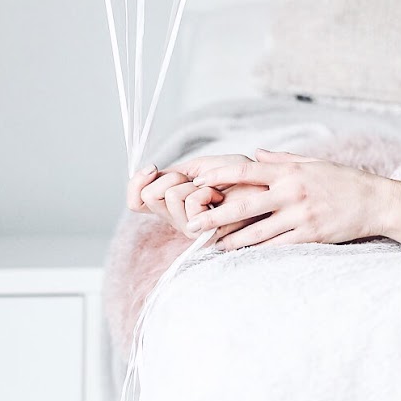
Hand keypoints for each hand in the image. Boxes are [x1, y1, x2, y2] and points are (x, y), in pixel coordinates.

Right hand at [126, 154, 253, 232]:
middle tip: (199, 182)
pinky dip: (206, 190)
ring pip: (169, 196)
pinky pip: (190, 202)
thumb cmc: (238, 177)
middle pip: (150, 196)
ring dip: (194, 184)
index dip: (136, 183)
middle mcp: (176, 219)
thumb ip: (172, 173)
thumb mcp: (199, 168)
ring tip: (214, 191)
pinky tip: (220, 197)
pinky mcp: (204, 233)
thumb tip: (148, 171)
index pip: (136, 202)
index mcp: (172, 205)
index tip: (152, 168)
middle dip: (174, 177)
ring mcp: (189, 228)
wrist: (264, 184)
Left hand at [186, 149, 394, 248]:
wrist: (376, 202)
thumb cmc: (344, 181)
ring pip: (258, 231)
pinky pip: (277, 246)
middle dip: (215, 215)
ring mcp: (301, 216)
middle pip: (244, 205)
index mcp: (291, 172)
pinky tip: (243, 255)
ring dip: (232, 240)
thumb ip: (281, 160)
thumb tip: (254, 153)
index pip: (247, 171)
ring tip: (212, 246)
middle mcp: (292, 193)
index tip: (198, 182)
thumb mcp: (313, 163)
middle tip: (192, 224)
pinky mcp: (311, 236)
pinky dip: (257, 252)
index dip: (219, 177)